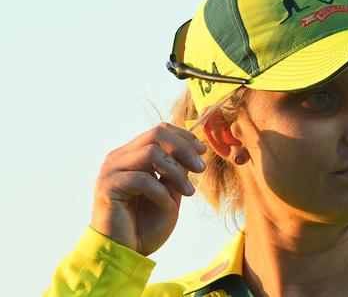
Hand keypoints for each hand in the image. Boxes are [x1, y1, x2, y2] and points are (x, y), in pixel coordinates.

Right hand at [90, 122, 206, 255]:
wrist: (126, 254)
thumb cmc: (146, 225)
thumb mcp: (170, 192)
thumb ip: (177, 170)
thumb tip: (192, 149)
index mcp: (132, 155)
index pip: (159, 130)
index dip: (184, 137)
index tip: (202, 152)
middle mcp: (119, 158)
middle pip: (156, 134)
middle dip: (184, 149)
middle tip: (200, 169)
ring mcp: (111, 170)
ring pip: (151, 152)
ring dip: (176, 172)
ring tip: (188, 192)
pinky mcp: (107, 186)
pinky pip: (142, 179)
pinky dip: (161, 192)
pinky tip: (168, 206)